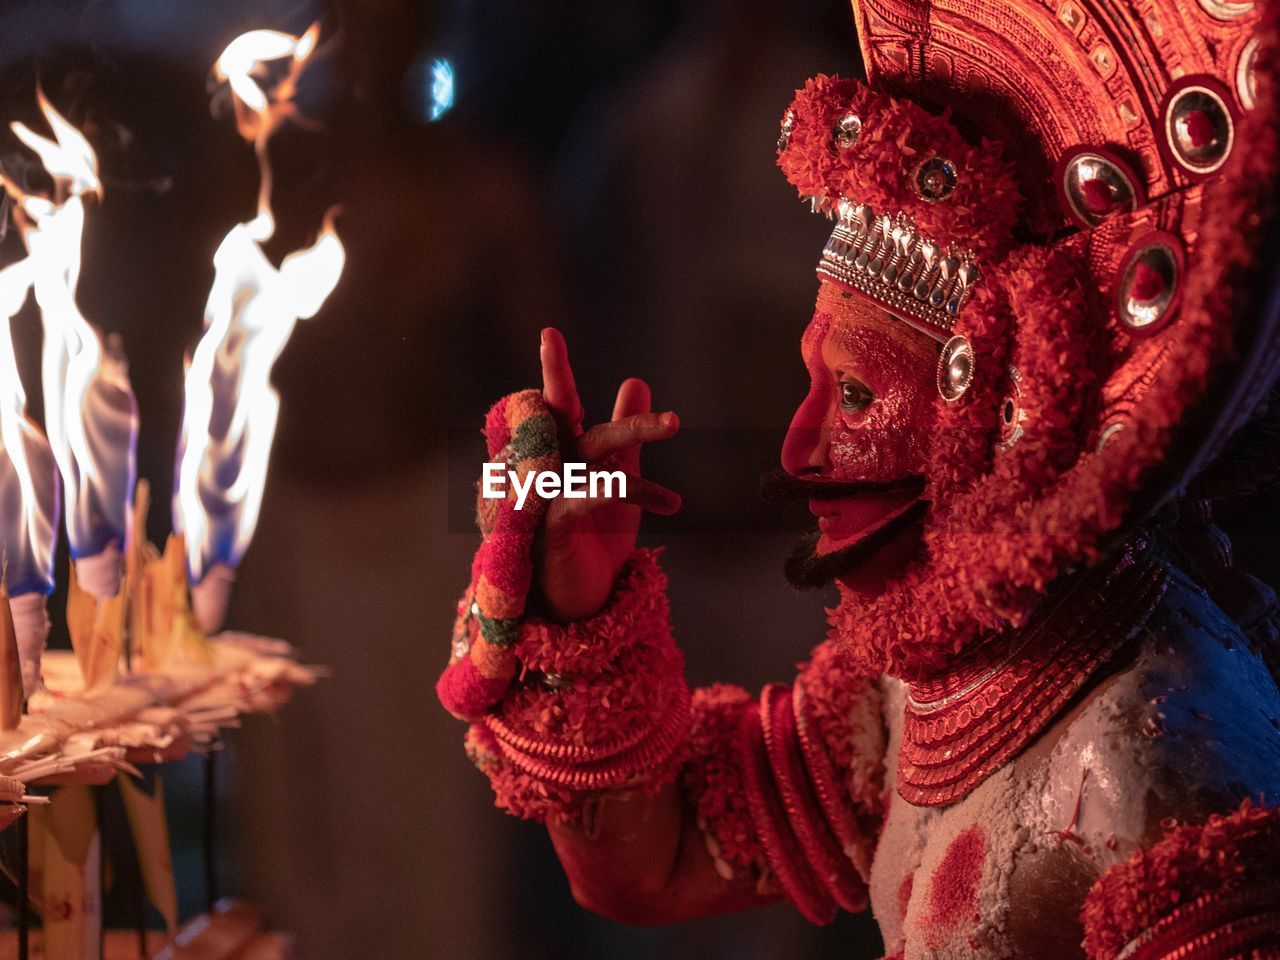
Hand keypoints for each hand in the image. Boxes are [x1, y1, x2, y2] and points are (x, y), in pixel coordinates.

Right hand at [536, 327, 680, 620]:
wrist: (582, 600)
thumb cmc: (594, 540)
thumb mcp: (621, 479)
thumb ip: (627, 436)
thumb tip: (634, 381)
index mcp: (560, 454)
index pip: (556, 407)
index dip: (554, 372)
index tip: (550, 334)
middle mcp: (545, 469)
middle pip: (574, 427)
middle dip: (609, 411)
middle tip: (670, 419)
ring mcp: (544, 497)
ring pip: (588, 457)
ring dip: (634, 443)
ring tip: (676, 432)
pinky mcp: (551, 528)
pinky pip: (583, 497)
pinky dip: (619, 489)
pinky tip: (665, 500)